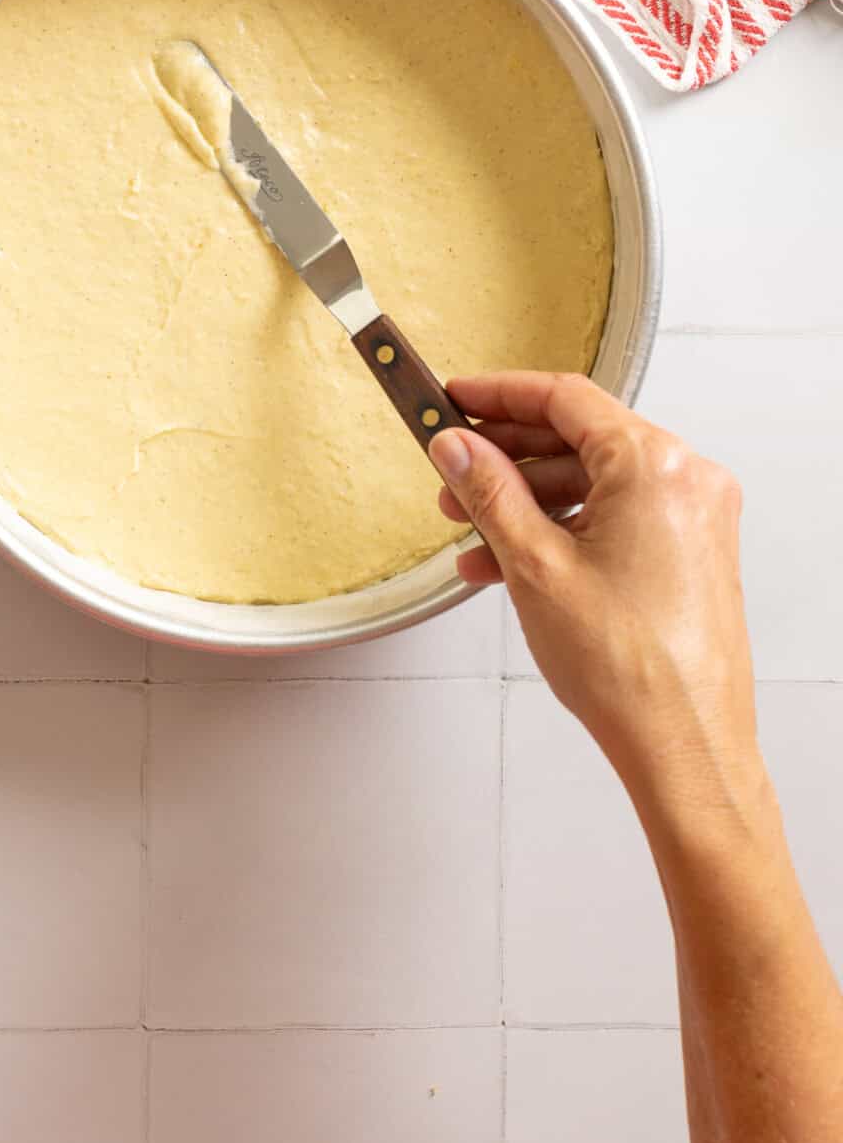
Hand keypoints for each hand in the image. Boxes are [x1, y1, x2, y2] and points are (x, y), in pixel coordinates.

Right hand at [430, 373, 759, 831]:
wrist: (684, 748)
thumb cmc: (628, 668)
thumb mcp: (533, 565)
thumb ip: (488, 491)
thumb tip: (454, 446)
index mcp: (655, 465)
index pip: (566, 398)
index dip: (500, 394)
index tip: (455, 397)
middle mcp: (685, 479)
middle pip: (579, 440)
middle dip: (507, 457)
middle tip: (449, 470)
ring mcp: (693, 518)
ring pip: (593, 485)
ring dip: (527, 501)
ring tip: (467, 532)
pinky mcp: (690, 554)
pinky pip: (615, 520)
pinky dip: (562, 531)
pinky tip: (504, 563)